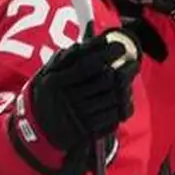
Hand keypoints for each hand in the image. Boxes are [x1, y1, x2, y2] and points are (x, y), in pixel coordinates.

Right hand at [22, 27, 140, 152]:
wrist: (40, 128)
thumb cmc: (51, 92)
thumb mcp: (52, 71)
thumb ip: (72, 55)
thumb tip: (101, 41)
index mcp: (54, 81)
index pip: (86, 65)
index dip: (106, 54)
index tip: (120, 47)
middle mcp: (64, 100)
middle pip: (104, 80)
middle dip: (124, 70)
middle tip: (134, 64)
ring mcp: (76, 118)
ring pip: (113, 98)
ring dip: (126, 88)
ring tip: (128, 82)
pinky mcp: (87, 133)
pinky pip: (114, 117)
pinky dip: (123, 107)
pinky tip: (123, 100)